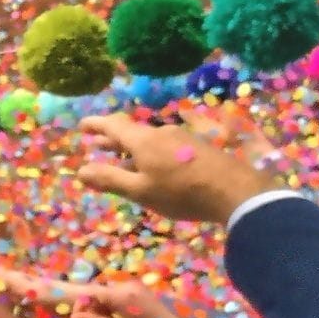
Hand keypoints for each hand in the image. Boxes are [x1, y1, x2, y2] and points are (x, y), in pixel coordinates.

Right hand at [62, 278, 215, 317]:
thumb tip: (73, 317)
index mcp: (121, 295)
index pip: (91, 293)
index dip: (80, 305)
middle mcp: (127, 286)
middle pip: (99, 293)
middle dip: (93, 309)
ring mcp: (135, 288)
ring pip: (109, 295)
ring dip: (103, 309)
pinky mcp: (141, 292)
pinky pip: (119, 296)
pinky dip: (114, 307)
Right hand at [74, 113, 273, 225]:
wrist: (237, 192)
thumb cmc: (181, 193)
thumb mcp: (140, 191)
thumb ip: (109, 179)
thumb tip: (81, 171)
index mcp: (143, 140)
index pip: (113, 125)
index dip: (95, 124)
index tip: (82, 126)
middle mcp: (161, 133)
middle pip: (131, 131)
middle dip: (111, 138)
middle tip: (95, 144)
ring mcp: (183, 138)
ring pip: (149, 139)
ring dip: (132, 147)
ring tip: (122, 159)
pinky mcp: (199, 148)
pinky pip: (165, 146)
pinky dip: (150, 152)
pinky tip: (154, 167)